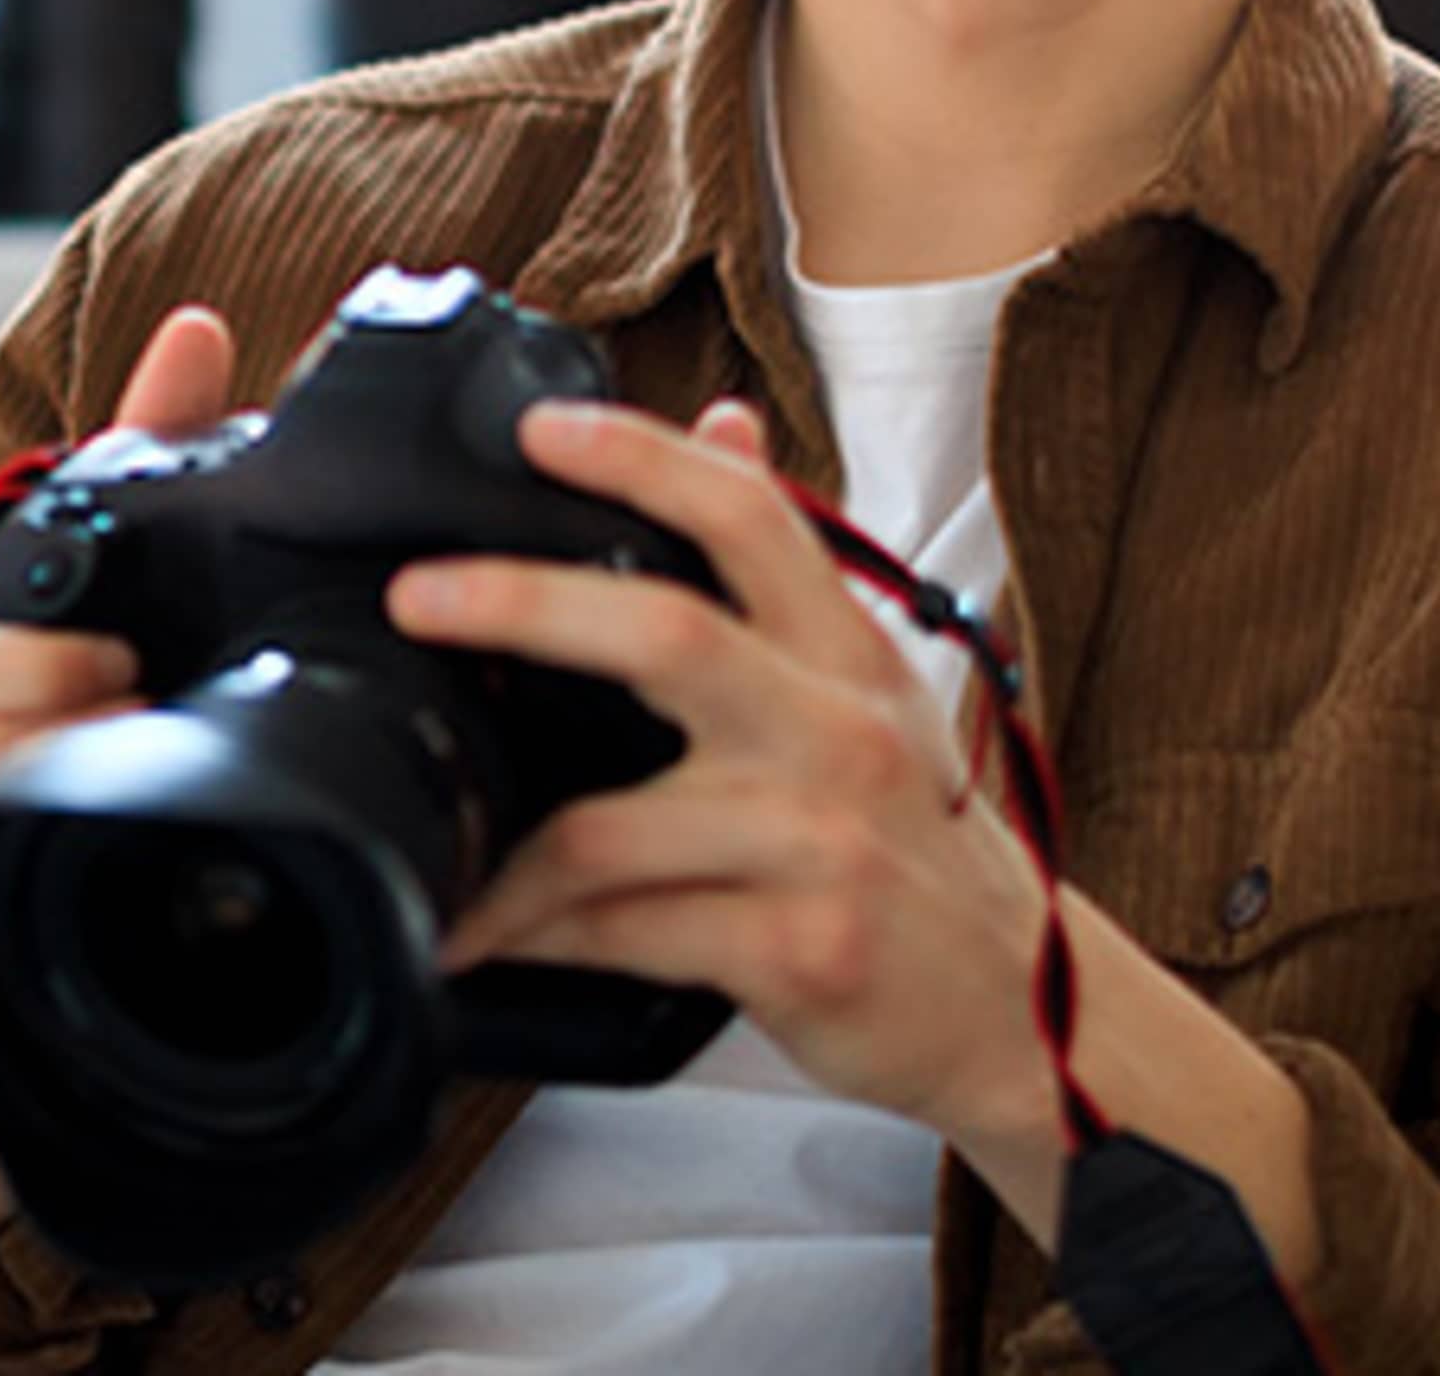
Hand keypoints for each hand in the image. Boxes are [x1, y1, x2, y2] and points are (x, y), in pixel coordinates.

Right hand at [0, 303, 242, 1229]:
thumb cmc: (73, 673)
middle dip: (33, 736)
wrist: (52, 839)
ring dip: (43, 814)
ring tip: (145, 796)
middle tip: (140, 720)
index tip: (121, 658)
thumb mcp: (110, 554)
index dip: (15, 661)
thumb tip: (198, 327)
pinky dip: (20, 900)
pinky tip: (100, 883)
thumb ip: (144, 440)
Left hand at [385, 399, 1059, 1163]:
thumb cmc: (925, 851)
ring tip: (438, 848)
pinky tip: (490, 937)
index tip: (541, 432)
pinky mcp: (799, 952)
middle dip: (523, 604)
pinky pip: (623, 933)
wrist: (1022, 1011)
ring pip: (609, 825)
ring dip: (500, 851)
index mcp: (852, 655)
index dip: (643, 458)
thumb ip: (788, 572)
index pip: (751, 517)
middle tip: (417, 596)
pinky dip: (535, 935)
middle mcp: (841, 734)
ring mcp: (820, 846)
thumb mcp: (878, 691)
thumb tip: (720, 427)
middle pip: (666, 636)